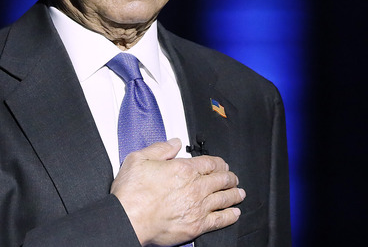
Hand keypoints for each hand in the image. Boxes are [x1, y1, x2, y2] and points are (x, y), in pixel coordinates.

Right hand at [110, 138, 244, 245]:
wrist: (127, 220)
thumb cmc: (131, 193)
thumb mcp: (139, 159)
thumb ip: (160, 148)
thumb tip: (174, 142)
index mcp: (183, 169)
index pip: (210, 163)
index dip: (220, 163)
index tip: (222, 165)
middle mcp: (195, 188)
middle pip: (221, 179)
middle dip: (230, 177)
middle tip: (233, 178)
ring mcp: (198, 208)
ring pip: (224, 198)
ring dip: (234, 194)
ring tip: (239, 193)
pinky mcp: (196, 226)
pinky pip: (220, 219)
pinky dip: (230, 215)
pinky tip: (234, 213)